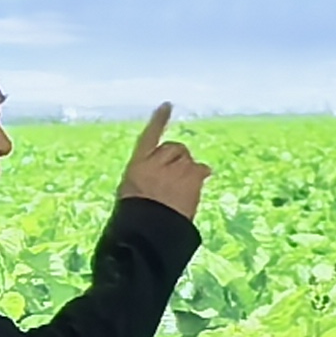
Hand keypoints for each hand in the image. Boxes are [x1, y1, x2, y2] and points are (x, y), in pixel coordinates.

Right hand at [118, 104, 209, 220]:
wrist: (150, 231)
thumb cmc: (137, 215)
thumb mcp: (132, 191)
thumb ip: (147, 175)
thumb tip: (160, 174)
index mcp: (138, 164)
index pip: (149, 136)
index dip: (159, 120)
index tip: (167, 106)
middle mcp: (157, 162)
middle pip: (174, 148)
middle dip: (177, 159)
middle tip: (175, 178)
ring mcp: (176, 169)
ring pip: (189, 159)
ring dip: (188, 170)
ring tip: (181, 189)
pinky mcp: (192, 178)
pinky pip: (201, 168)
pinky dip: (202, 172)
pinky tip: (203, 176)